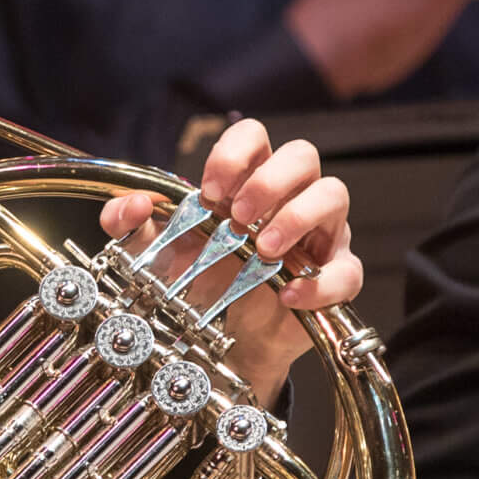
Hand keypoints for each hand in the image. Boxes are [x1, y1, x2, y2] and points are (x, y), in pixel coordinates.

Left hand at [99, 118, 362, 404]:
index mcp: (249, 180)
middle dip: (269, 181)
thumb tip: (133, 205)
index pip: (255, 137)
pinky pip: (347, 271)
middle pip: (302, 155)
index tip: (209, 190)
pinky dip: (320, 283)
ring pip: (334, 195)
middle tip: (237, 218)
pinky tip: (287, 295)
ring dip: (297, 217)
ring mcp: (320, 234)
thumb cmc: (200, 281)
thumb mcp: (156, 252)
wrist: (225, 341)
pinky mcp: (336, 277)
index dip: (235, 154)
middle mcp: (291, 198)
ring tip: (263, 249)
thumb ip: (131, 224)